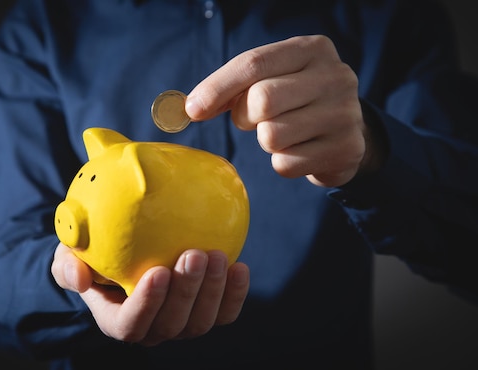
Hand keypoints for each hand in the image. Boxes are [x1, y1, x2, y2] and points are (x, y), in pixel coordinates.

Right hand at [51, 243, 249, 345]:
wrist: (123, 256)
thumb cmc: (92, 256)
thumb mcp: (68, 256)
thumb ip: (67, 266)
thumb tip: (79, 277)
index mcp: (118, 320)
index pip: (131, 324)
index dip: (147, 304)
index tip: (157, 272)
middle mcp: (152, 329)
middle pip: (172, 324)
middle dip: (186, 292)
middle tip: (193, 254)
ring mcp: (181, 323)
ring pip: (201, 321)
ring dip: (212, 290)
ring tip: (217, 256)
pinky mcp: (205, 312)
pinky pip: (225, 312)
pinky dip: (234, 293)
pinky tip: (240, 266)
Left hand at [186, 35, 375, 186]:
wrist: (348, 131)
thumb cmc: (296, 100)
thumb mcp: (272, 79)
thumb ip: (234, 87)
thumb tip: (193, 107)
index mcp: (312, 49)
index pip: (254, 64)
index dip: (217, 87)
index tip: (193, 109)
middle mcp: (335, 76)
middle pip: (262, 100)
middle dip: (245, 116)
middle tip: (253, 120)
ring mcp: (344, 114)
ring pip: (272, 136)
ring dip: (265, 141)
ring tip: (282, 133)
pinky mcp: (346, 149)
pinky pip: (286, 164)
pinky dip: (282, 162)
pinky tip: (299, 151)